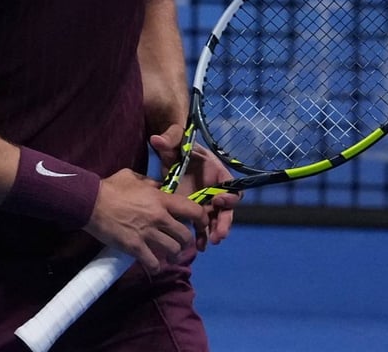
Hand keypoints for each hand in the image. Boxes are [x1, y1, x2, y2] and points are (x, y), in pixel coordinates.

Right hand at [83, 169, 206, 272]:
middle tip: (180, 243)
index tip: (201, 225)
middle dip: (185, 241)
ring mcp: (147, 234)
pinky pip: (153, 262)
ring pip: (173, 250)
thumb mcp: (133, 176)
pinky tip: (155, 265)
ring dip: (173, 255)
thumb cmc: (111, 187)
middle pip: (185, 236)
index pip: (192, 210)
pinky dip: (156, 266)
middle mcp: (159, 218)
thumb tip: (159, 188)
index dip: (201, 219)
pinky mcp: (135, 247)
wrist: (91, 202)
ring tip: (169, 256)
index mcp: (161, 200)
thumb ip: (150, 183)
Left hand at [149, 126, 238, 250]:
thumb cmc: (178, 146)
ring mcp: (206, 201)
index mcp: (217, 172)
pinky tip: (197, 247)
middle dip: (223, 222)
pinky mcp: (195, 210)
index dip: (228, 195)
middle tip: (218, 235)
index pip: (231, 186)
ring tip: (208, 243)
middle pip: (226, 208)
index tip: (218, 199)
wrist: (171, 154)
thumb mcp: (175, 141)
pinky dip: (201, 236)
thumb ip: (169, 139)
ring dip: (214, 232)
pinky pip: (201, 225)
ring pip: (215, 220)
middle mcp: (215, 189)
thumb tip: (156, 139)